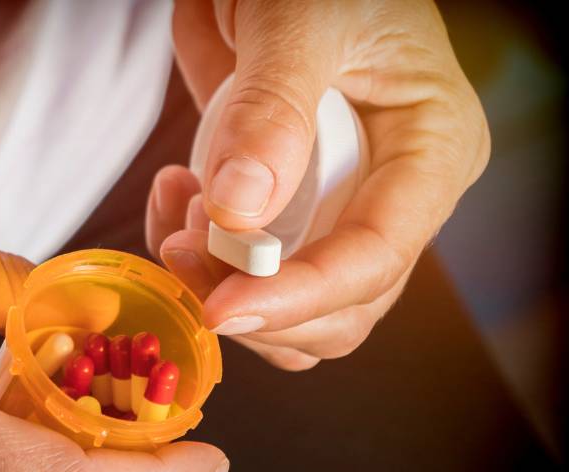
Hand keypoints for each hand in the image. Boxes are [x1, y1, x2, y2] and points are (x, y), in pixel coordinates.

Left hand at [148, 0, 489, 369]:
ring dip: (223, 286)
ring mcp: (337, 206)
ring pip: (292, 307)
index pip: (375, 256)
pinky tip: (176, 193)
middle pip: (340, 307)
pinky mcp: (286, 209)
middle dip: (256, 301)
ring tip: (179, 209)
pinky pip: (248, 272)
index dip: (300, 296)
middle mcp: (391, 193)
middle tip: (182, 248)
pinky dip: (202, 259)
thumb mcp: (298, 21)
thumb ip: (271, 111)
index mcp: (430, 149)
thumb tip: (242, 212)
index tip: (221, 308)